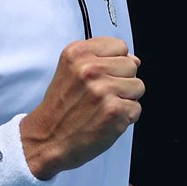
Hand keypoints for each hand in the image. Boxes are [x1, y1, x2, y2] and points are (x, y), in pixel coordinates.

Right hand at [20, 37, 143, 178]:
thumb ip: (100, 59)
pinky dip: (125, 117)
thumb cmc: (60, 108)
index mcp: (78, 54)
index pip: (119, 46)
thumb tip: (135, 59)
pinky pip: (136, 108)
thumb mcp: (70, 70)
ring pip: (138, 86)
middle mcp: (90, 69)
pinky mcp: (115, 110)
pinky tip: (106, 119)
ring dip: (126, 99)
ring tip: (104, 106)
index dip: (115, 62)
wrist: (48, 139)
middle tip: (101, 95)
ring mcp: (104, 90)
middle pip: (131, 65)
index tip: (103, 75)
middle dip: (121, 80)